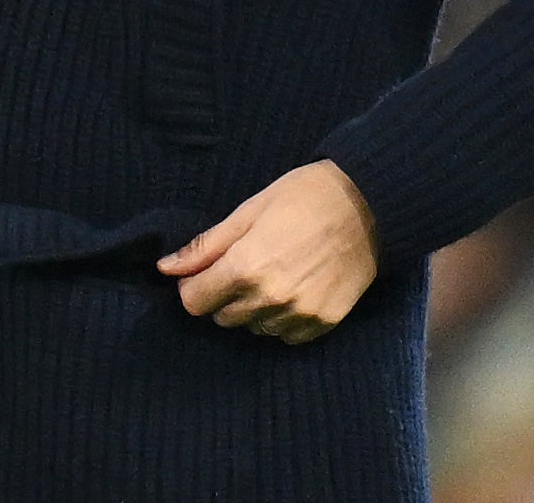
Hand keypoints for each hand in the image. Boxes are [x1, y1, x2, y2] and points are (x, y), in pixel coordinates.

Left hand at [158, 160, 376, 344]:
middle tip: (242, 265)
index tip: (206, 271)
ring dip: (252, 308)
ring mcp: (299, 314)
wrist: (368, 204)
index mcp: (245, 268)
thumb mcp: (248, 211)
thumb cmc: (303, 197)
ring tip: (272, 273)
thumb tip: (165, 268)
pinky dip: (281, 319)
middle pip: (222, 317)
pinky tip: (292, 289)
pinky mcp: (323, 323)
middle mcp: (270, 299)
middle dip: (222, 295)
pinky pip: (285, 335)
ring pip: (254, 328)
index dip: (194, 286)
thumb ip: (206, 246)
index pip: (195, 302)